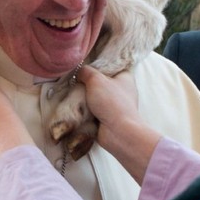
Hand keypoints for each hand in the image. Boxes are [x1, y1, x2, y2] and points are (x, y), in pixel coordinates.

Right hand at [77, 66, 160, 183]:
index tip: (84, 68)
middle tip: (76, 83)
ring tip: (75, 96)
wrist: (117, 132)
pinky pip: (94, 110)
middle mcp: (122, 90)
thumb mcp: (96, 79)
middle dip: (88, 84)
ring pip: (95, 97)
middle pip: (100, 82)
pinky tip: (78, 108)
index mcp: (125, 77)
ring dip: (85, 98)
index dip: (97, 66)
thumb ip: (86, 71)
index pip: (110, 66)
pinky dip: (86, 110)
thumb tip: (79, 73)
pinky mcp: (108, 117)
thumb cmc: (111, 102)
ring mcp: (115, 105)